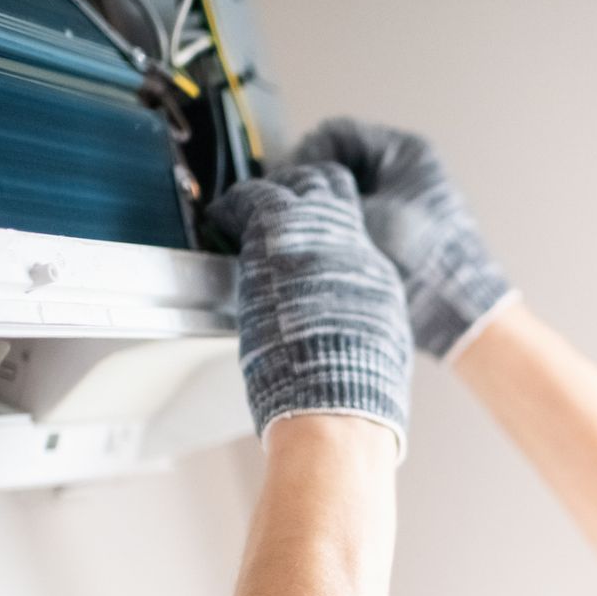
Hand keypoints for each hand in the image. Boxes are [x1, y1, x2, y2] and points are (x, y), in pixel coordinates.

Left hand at [207, 163, 411, 461]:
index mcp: (377, 281)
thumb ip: (360, 340)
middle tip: (281, 206)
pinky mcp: (280, 233)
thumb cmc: (350, 407)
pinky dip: (232, 204)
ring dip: (274, 193)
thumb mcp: (373, 364)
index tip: (308, 242)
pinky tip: (219, 215)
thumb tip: (348, 350)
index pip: (354, 238)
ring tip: (248, 205)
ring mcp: (319, 237)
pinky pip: (253, 196)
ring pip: (298, 185)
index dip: (328, 235)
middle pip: (335, 195)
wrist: (338, 409)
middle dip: (309, 195)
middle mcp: (353, 249)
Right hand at [293, 118, 517, 361]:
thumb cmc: (422, 260)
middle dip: (311, 185)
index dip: (305, 156)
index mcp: (403, 151)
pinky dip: (336, 227)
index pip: (335, 134)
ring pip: (342, 191)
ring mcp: (400, 199)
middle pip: (336, 161)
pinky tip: (324, 248)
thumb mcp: (363, 219)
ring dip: (321, 209)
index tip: (292, 187)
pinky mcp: (396, 229)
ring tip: (306, 232)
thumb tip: (280, 198)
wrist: (458, 310)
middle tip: (292, 211)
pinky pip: (354, 216)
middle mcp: (403, 168)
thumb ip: (318, 201)